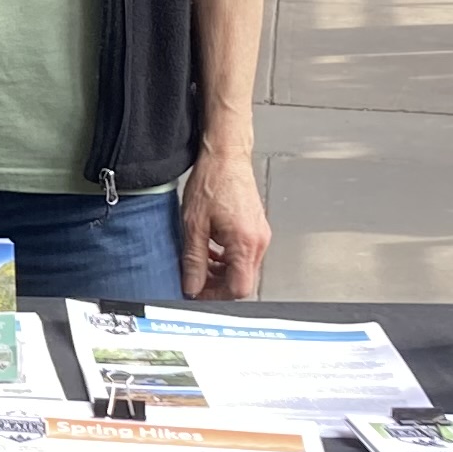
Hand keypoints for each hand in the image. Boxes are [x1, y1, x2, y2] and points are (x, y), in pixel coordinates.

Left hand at [179, 146, 269, 299]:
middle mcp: (258, 241)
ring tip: (200, 264)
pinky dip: (227, 260)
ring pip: (243, 269)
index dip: (216, 296)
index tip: (198, 293)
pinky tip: (211, 251)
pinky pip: (244, 254)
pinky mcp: (257, 228)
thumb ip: (194, 261)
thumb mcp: (194, 225)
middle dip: (217, 286)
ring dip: (221, 272)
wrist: (226, 155)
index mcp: (245, 242)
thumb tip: (192, 286)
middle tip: (195, 280)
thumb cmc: (213, 180)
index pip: (239, 288)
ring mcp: (260, 234)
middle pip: (243, 281)